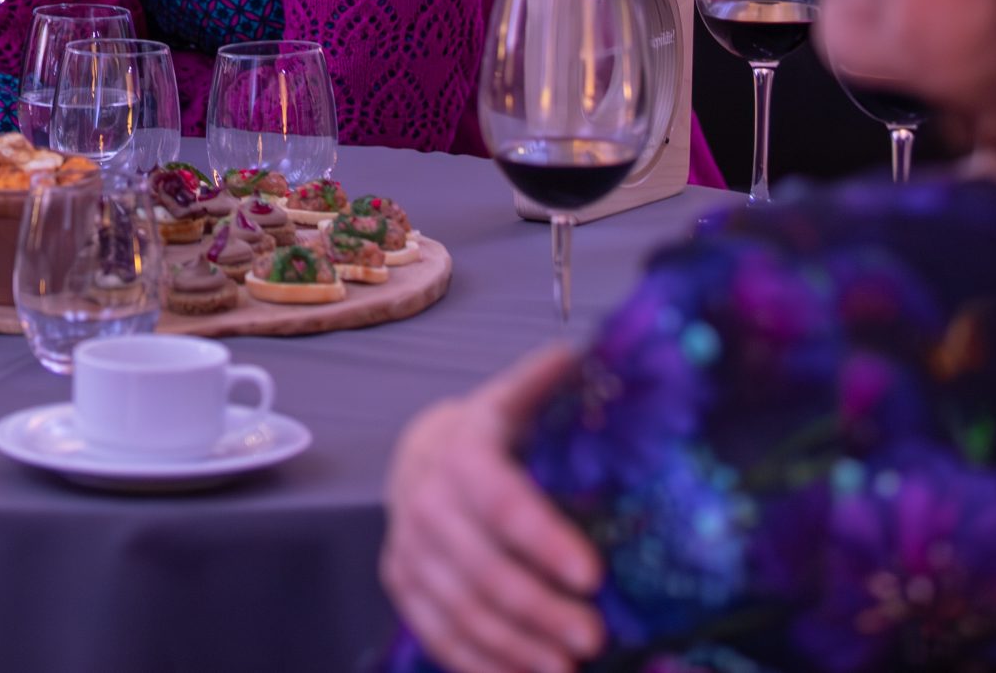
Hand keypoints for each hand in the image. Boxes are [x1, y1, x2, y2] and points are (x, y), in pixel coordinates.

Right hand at [381, 344, 604, 672]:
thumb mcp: (520, 399)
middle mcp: (425, 497)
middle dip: (538, 608)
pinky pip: (434, 631)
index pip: (499, 498)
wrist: (425, 451)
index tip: (593, 575)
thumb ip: (550, 383)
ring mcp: (408, 544)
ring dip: (514, 645)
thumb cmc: (496, 432)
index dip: (542, 539)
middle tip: (594, 637)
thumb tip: (588, 353)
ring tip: (567, 667)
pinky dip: (478, 662)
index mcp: (462, 448)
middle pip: (479, 565)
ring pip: (457, 607)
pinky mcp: (401, 581)